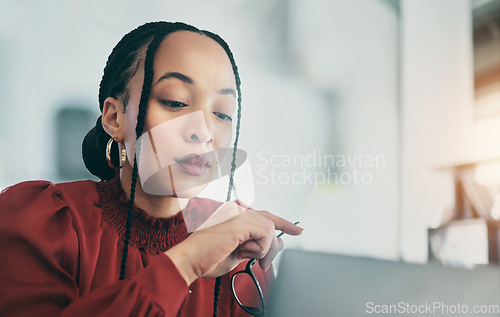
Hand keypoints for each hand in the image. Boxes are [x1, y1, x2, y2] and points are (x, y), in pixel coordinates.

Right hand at [165, 202, 302, 284]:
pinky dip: (259, 248)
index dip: (282, 223)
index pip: (265, 216)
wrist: (190, 260)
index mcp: (235, 215)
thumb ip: (253, 245)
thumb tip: (273, 245)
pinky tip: (242, 250)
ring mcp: (239, 213)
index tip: (298, 230)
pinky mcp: (240, 221)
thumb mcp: (237, 252)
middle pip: (271, 223)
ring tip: (245, 256)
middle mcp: (238, 210)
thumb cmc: (208, 258)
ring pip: (270, 230)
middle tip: (264, 264)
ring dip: (262, 250)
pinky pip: (265, 234)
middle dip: (273, 246)